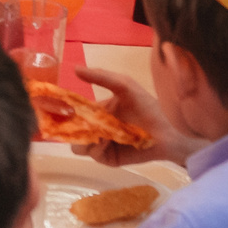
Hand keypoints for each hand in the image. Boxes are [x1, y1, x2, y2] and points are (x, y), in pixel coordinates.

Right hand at [73, 65, 202, 167]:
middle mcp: (96, 129)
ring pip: (78, 146)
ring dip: (86, 138)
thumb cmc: (146, 106)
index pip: (73, 113)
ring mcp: (101, 145)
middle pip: (71, 132)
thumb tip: (74, 68)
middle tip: (81, 123)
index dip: (65, 112)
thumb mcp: (124, 85)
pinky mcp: (108, 158)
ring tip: (102, 132)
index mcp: (97, 112)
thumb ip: (101, 76)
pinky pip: (93, 154)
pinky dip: (98, 146)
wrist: (168, 131)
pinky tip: (109, 140)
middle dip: (72, 129)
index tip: (59, 109)